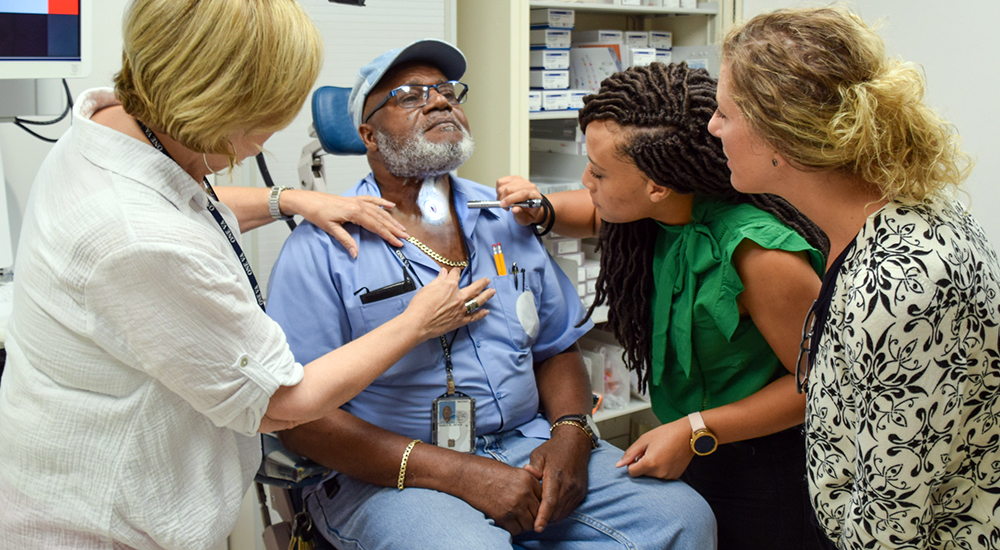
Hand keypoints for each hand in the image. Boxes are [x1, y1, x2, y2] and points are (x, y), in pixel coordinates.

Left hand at [284, 191, 407, 257]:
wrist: (308, 200)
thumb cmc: (317, 213)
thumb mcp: (330, 229)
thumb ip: (345, 240)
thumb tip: (355, 253)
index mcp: (355, 213)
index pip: (376, 226)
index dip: (388, 236)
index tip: (398, 243)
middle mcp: (359, 205)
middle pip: (381, 219)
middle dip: (394, 229)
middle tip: (405, 237)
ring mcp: (357, 201)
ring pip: (379, 211)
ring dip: (391, 219)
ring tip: (401, 227)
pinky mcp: (354, 199)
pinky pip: (372, 200)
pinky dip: (382, 202)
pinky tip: (390, 205)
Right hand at [404, 268, 494, 339]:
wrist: (418, 323)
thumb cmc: (420, 306)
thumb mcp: (428, 288)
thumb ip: (439, 280)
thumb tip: (444, 272)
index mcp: (450, 286)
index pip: (456, 275)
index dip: (456, 272)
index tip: (457, 271)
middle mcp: (458, 297)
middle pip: (474, 288)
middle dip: (481, 283)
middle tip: (487, 280)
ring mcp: (461, 310)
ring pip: (477, 301)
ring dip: (486, 295)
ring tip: (492, 291)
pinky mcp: (460, 321)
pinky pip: (474, 317)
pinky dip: (481, 314)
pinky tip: (486, 311)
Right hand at [454, 455, 542, 534]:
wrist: (466, 475)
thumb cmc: (486, 471)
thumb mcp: (512, 471)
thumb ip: (526, 482)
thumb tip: (535, 496)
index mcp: (527, 479)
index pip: (543, 497)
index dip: (538, 502)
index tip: (533, 505)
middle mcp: (523, 493)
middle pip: (539, 512)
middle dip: (533, 514)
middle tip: (525, 514)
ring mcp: (514, 506)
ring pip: (529, 524)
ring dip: (524, 523)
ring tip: (516, 518)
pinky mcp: (502, 516)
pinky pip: (516, 530)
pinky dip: (513, 528)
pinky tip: (508, 521)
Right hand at [496, 175, 545, 226]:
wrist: (530, 207)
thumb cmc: (528, 213)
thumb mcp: (526, 219)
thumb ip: (520, 214)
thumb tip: (515, 209)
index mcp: (535, 196)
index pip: (523, 193)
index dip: (511, 199)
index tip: (503, 205)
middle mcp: (529, 186)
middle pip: (512, 188)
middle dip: (503, 198)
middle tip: (504, 206)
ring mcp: (522, 181)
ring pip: (505, 185)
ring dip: (500, 195)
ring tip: (504, 202)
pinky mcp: (514, 178)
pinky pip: (501, 181)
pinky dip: (498, 189)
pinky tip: (503, 195)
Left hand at [522, 427, 590, 531]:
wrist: (575, 443)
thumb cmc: (554, 449)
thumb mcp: (539, 454)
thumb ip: (533, 467)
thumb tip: (527, 473)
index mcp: (556, 475)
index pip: (550, 501)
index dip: (543, 516)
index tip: (537, 528)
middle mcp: (569, 485)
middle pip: (556, 511)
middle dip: (544, 519)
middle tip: (531, 520)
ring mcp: (577, 490)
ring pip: (563, 512)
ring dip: (552, 517)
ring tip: (540, 515)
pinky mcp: (581, 492)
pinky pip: (569, 509)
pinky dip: (560, 513)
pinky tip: (551, 509)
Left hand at [615, 418, 694, 479]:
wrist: (688, 434)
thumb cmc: (667, 434)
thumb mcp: (644, 440)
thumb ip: (630, 453)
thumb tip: (619, 465)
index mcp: (650, 463)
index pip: (631, 472)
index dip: (632, 463)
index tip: (638, 455)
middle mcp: (659, 473)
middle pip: (642, 474)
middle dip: (642, 464)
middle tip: (651, 451)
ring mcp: (668, 476)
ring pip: (651, 475)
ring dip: (652, 467)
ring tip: (661, 453)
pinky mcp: (675, 476)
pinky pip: (662, 476)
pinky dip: (661, 469)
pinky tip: (667, 458)